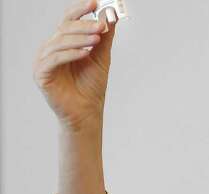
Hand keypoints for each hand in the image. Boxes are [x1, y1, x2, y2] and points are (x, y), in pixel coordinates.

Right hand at [33, 0, 117, 130]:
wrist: (87, 111)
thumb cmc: (91, 85)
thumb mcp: (101, 57)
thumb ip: (104, 36)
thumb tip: (110, 14)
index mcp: (63, 42)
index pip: (69, 19)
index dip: (80, 9)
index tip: (96, 2)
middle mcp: (51, 48)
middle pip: (64, 29)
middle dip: (84, 25)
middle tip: (102, 25)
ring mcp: (44, 61)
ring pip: (59, 42)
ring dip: (80, 39)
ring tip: (97, 39)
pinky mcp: (41, 74)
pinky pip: (54, 60)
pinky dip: (70, 54)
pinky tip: (86, 53)